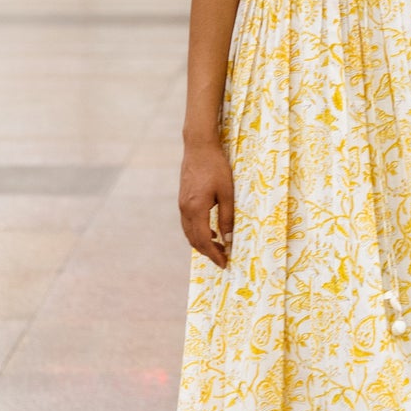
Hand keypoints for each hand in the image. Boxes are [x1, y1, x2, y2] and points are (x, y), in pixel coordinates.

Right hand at [179, 140, 233, 266]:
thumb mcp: (226, 192)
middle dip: (207, 252)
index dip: (214, 254)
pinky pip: (188, 223)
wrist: (199, 146)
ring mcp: (182, 204)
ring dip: (202, 243)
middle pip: (194, 240)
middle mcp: (185, 209)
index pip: (203, 240)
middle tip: (223, 259)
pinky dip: (197, 232)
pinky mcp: (183, 199)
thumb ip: (227, 217)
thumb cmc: (216, 167)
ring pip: (189, 232)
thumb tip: (228, 239)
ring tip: (218, 248)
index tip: (224, 263)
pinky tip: (210, 231)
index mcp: (196, 209)